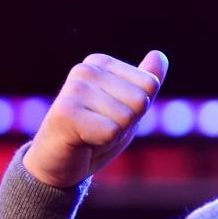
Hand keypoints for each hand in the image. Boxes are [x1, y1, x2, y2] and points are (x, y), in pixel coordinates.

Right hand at [23, 51, 167, 187]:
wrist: (58, 164)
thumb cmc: (94, 134)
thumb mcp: (127, 107)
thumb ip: (144, 83)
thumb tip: (159, 55)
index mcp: (100, 63)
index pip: (150, 84)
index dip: (137, 110)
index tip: (111, 115)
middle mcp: (85, 69)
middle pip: (141, 100)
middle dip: (127, 123)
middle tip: (100, 128)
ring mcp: (74, 88)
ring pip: (127, 117)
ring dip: (113, 134)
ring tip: (90, 133)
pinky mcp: (66, 112)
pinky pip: (111, 132)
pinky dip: (103, 143)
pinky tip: (82, 141)